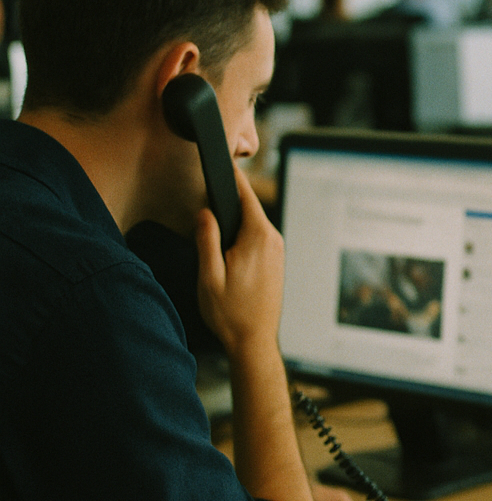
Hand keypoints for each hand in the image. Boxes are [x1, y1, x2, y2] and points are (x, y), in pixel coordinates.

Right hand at [195, 166, 284, 353]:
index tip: (225, 159)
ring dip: (233, 221)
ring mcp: (277, 251)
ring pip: (252, 224)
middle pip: (249, 208)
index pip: (246, 197)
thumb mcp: (209, 275)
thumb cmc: (230, 313)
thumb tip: (205, 211)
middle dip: (228, 201)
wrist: (254, 340)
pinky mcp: (276, 261)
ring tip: (209, 219)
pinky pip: (256, 238)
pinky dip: (240, 235)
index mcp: (259, 238)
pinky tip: (224, 244)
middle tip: (204, 192)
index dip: (233, 178)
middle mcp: (274, 240)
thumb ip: (206, 239)